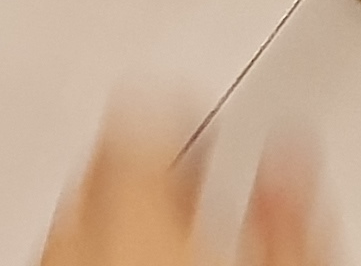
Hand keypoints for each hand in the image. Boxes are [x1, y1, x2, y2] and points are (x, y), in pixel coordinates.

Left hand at [37, 125, 322, 265]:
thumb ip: (290, 211)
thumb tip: (290, 151)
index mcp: (134, 206)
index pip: (142, 114)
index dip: (179, 110)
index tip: (201, 119)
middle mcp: (76, 241)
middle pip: (98, 171)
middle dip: (144, 165)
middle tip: (194, 179)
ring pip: (70, 231)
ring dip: (114, 224)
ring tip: (168, 243)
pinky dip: (89, 264)